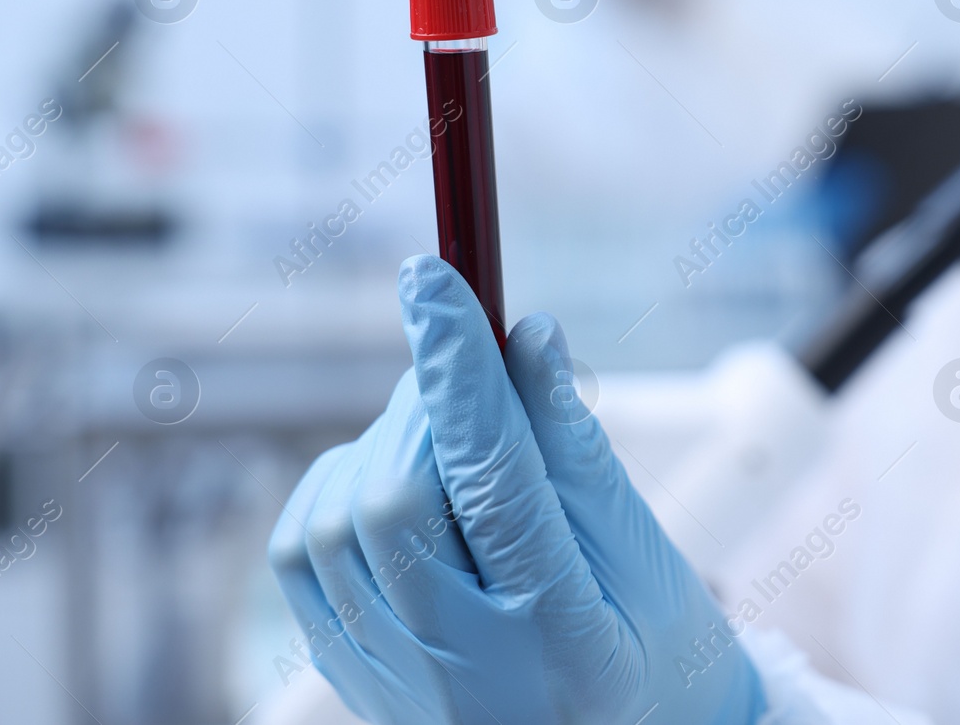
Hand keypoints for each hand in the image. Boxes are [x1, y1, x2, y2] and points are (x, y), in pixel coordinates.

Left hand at [269, 255, 764, 724]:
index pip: (493, 480)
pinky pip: (302, 558)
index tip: (435, 276)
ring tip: (451, 440)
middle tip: (468, 367)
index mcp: (561, 640)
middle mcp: (463, 677)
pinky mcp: (353, 677)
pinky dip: (338, 490)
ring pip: (332, 525)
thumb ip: (576, 446)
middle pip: (394, 502)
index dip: (460, 369)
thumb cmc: (656, 643)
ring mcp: (396, 687)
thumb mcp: (644, 549)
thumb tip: (525, 334)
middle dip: (425, 409)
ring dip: (383, 446)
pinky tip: (399, 482)